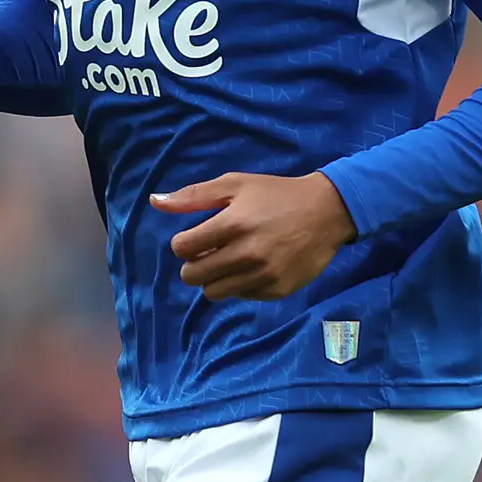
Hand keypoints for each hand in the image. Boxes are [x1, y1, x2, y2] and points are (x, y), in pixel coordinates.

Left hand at [153, 171, 355, 301]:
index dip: (183, 243)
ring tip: (228, 262)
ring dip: (214, 278)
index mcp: (233, 224)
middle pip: (193, 276)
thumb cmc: (276, 194)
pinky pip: (241, 296)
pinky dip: (240, 285)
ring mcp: (263, 275)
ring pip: (214, 292)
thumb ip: (194, 195)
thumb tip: (154, 202)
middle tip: (208, 253)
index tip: (196, 238)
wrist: (327, 212)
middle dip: (193, 264)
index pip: (182, 248)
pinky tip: (252, 267)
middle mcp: (246, 253)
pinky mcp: (277, 290)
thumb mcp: (235, 185)